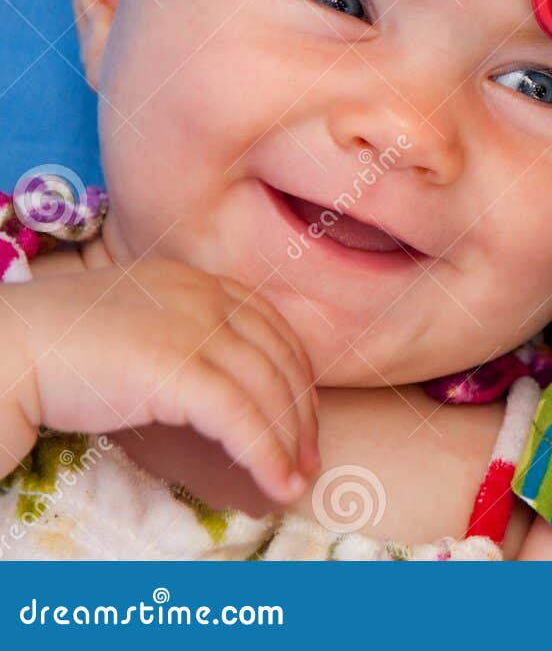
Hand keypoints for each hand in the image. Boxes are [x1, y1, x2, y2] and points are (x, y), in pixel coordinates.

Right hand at [2, 253, 318, 501]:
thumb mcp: (134, 327)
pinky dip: (266, 453)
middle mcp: (204, 296)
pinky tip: (277, 482)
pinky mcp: (178, 367)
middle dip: (302, 412)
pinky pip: (241, 416)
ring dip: (291, 442)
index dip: (295, 371)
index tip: (304, 413)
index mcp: (195, 281)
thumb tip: (212, 390)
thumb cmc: (55, 348)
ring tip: (297, 480)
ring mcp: (194, 328)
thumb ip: (178, 340)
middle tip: (310, 457)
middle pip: (279, 356)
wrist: (4, 349)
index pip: (270, 325)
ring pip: (267, 390)